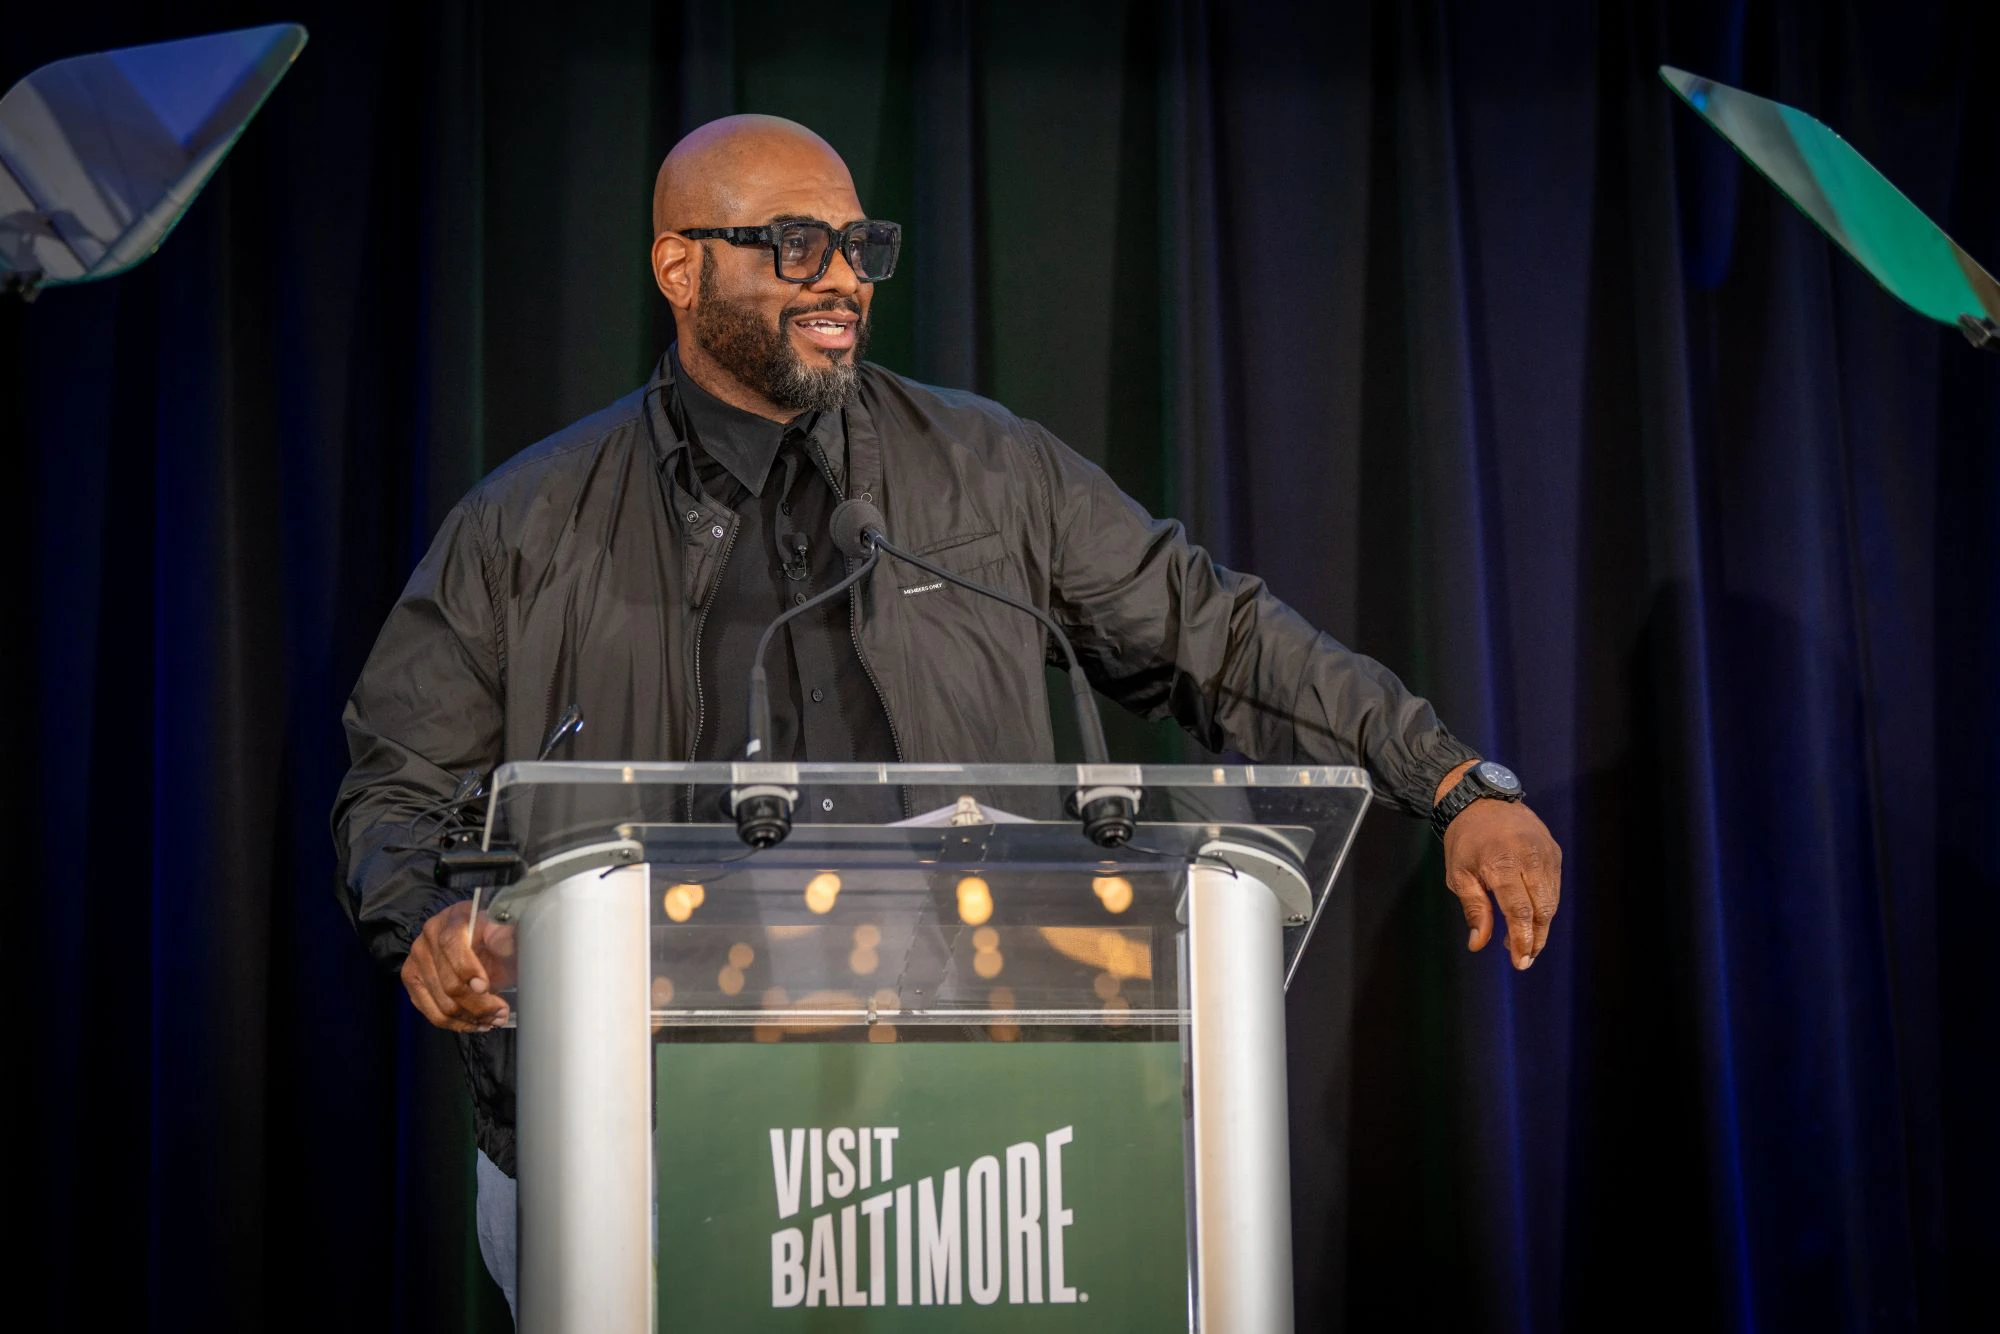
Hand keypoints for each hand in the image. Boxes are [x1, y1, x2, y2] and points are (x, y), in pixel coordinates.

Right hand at [400, 900, 515, 1031]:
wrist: (472, 935)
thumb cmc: (491, 933)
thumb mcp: (503, 929)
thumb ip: (504, 935)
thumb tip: (503, 943)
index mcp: (451, 919)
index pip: (451, 945)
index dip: (467, 969)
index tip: (485, 987)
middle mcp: (428, 939)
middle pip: (448, 983)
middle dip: (479, 1005)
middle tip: (500, 1013)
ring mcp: (416, 961)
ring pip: (441, 1004)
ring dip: (470, 1019)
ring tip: (492, 1021)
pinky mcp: (411, 981)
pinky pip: (431, 1013)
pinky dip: (456, 1024)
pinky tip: (475, 1023)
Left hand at [1435, 765, 1561, 969]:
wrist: (1481, 800)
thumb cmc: (1465, 841)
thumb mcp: (1458, 875)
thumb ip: (1474, 909)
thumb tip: (1478, 944)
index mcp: (1501, 863)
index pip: (1519, 911)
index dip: (1522, 940)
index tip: (1519, 962)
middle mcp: (1529, 857)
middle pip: (1542, 909)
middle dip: (1535, 938)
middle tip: (1523, 959)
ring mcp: (1546, 853)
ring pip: (1552, 901)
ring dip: (1541, 925)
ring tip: (1523, 941)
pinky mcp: (1554, 851)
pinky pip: (1554, 887)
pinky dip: (1545, 906)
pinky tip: (1530, 917)